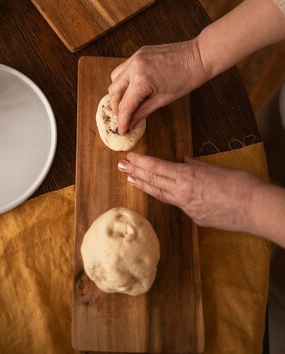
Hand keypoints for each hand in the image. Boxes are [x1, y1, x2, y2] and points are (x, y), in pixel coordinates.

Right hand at [108, 40, 206, 134]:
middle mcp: (134, 67)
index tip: (122, 130)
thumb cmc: (187, 78)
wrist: (199, 56)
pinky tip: (132, 88)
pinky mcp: (138, 52)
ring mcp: (135, 57)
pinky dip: (124, 79)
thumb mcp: (164, 99)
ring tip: (126, 103)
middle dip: (116, 107)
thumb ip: (143, 111)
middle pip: (114, 91)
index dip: (122, 121)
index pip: (125, 105)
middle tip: (123, 118)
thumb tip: (131, 123)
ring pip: (114, 78)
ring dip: (118, 92)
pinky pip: (124, 68)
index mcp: (142, 81)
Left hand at [117, 153, 262, 231]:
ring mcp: (188, 207)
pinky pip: (178, 205)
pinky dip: (169, 196)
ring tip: (130, 178)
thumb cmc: (240, 184)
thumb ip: (197, 166)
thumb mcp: (216, 169)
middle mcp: (183, 192)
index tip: (129, 157)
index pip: (157, 168)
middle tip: (120, 165)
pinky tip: (163, 193)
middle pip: (154, 181)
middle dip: (135, 172)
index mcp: (188, 176)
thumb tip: (185, 161)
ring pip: (161, 194)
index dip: (141, 162)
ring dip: (144, 185)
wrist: (255, 209)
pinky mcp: (196, 218)